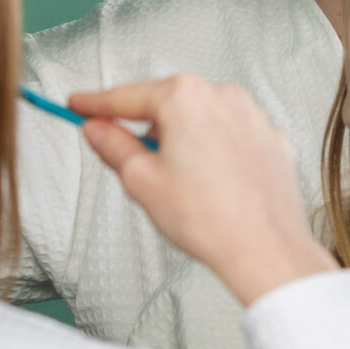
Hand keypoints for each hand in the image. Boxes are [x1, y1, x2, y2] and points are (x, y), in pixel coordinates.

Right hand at [68, 74, 337, 306]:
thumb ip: (113, 146)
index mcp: (185, 98)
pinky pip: (230, 138)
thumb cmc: (210, 220)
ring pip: (200, 121)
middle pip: (166, 106)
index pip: (125, 96)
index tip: (78, 105)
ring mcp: (252, 116)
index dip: (95, 104)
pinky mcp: (271, 139)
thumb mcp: (140, 182)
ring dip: (184, 144)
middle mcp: (223, 96)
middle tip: (138, 168)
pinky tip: (213, 188)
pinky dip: (215, 155)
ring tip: (185, 188)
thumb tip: (98, 130)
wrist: (265, 251)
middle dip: (147, 131)